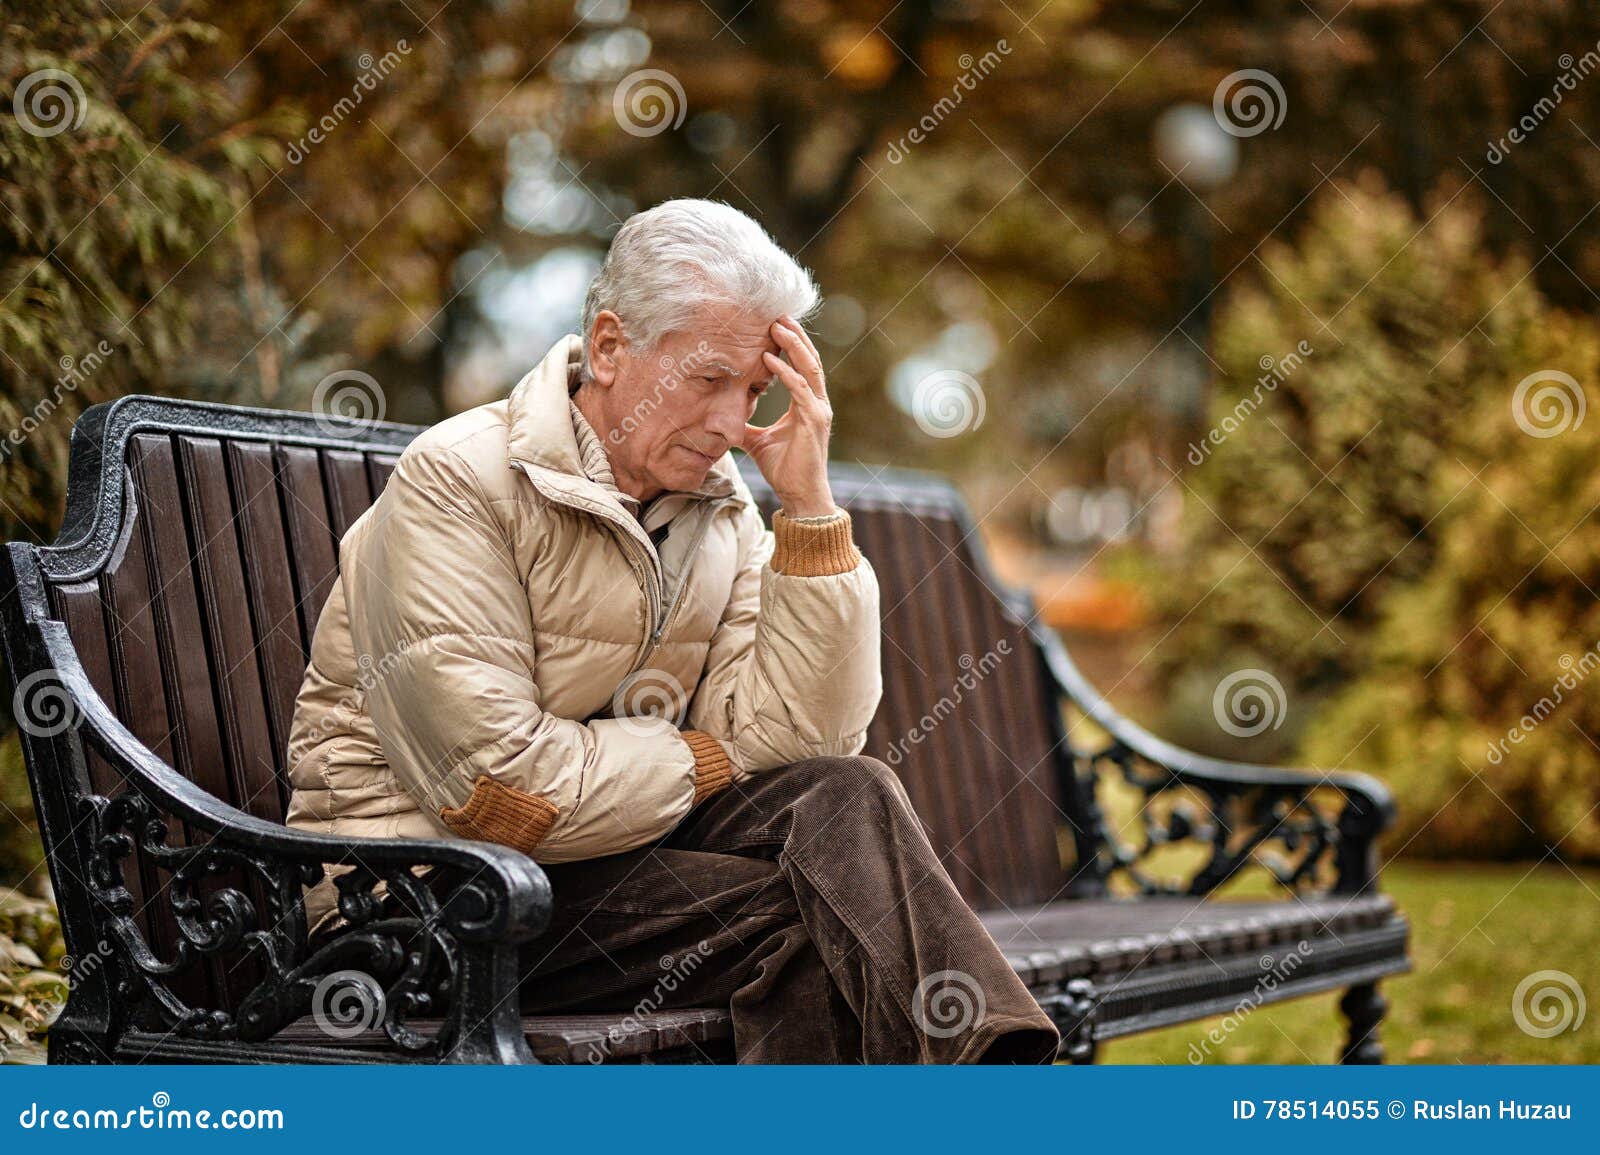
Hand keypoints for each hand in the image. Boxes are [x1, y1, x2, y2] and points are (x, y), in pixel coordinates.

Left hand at [743, 315, 835, 517]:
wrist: (800, 496)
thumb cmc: (784, 469)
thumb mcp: (758, 441)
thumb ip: (746, 426)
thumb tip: (725, 418)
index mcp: (806, 404)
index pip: (802, 365)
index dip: (791, 344)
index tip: (775, 325)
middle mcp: (816, 403)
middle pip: (809, 359)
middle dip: (795, 335)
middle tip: (778, 313)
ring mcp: (818, 411)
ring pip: (809, 367)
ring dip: (793, 345)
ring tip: (777, 326)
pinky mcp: (814, 422)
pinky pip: (799, 390)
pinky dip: (785, 372)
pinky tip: (768, 359)